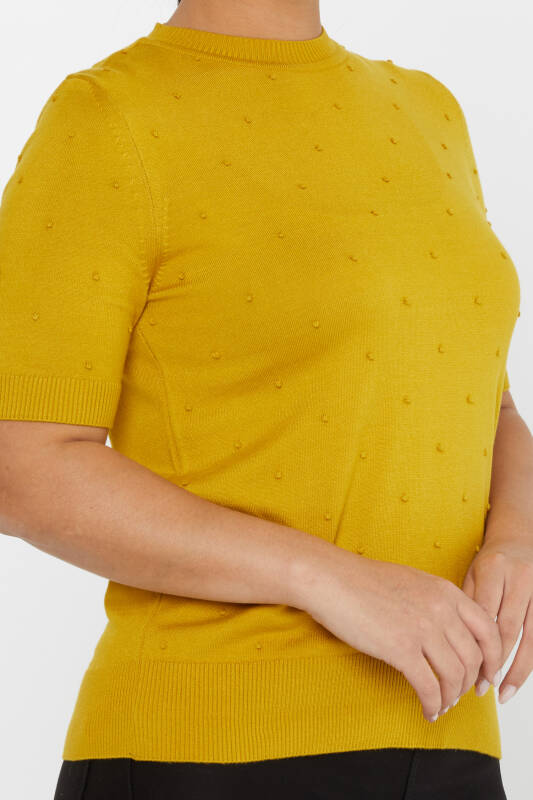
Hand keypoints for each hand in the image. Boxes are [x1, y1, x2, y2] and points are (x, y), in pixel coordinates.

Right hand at [296, 550, 502, 721]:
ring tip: (441, 705)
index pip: (487, 629)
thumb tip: (449, 632)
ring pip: (454, 676)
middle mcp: (440, 609)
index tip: (485, 675)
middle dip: (470, 683)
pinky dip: (432, 705)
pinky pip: (429, 687)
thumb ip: (436, 602)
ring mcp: (422, 629)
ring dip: (450, 697)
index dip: (492, 658)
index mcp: (445, 591)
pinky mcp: (401, 649)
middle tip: (460, 695)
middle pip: (473, 658)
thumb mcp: (412, 582)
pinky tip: (427, 710)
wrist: (331, 579)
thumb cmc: (363, 581)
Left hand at [462, 515, 532, 703]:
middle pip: (509, 628)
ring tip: (503, 692)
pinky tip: (518, 677)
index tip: (466, 671)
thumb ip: (466, 605)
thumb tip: (455, 647)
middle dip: (495, 662)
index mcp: (493, 568)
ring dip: (517, 668)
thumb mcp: (472, 575)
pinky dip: (530, 659)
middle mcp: (520, 578)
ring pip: (531, 637)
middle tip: (481, 687)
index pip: (484, 615)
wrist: (519, 539)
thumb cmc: (489, 563)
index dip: (476, 646)